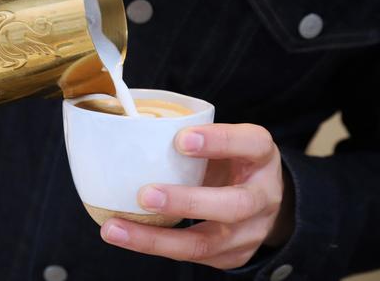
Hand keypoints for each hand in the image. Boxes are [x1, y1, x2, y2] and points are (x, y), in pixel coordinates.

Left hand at [100, 124, 293, 268]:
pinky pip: (190, 255)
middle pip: (235, 205)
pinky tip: (125, 235)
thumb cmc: (231, 162)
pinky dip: (154, 245)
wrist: (263, 200)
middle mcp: (263, 196)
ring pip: (206, 243)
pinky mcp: (232, 256)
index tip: (180, 139)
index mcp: (261, 156)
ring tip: (116, 227)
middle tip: (145, 194)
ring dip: (156, 238)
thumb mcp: (225, 142)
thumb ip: (194, 137)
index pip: (251, 143)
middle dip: (187, 202)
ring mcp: (250, 232)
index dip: (219, 141)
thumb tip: (133, 123)